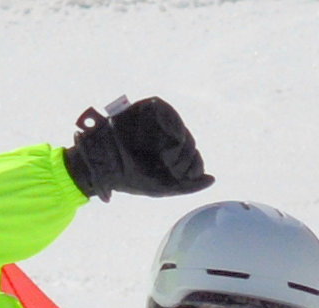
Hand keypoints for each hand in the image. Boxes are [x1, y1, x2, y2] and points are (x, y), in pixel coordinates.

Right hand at [63, 97, 212, 201]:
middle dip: (185, 160)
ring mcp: (157, 123)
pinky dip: (172, 125)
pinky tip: (168, 139)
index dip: (195, 166)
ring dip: (180, 147)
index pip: (194, 157)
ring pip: (182, 129)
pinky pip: (166, 111)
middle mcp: (165, 138)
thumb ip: (189, 186)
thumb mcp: (164, 187)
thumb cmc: (131, 179)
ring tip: (167, 158)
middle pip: (191, 143)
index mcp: (170, 156)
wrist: (106, 165)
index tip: (184, 175)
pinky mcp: (147, 109)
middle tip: (170, 167)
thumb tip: (212, 179)